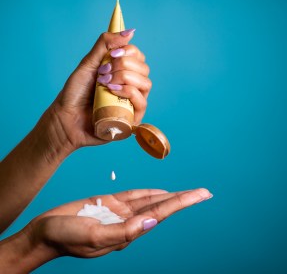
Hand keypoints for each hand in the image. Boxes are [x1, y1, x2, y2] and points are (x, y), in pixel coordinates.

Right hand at [21, 188, 211, 263]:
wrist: (45, 232)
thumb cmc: (66, 236)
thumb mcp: (94, 236)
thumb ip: (124, 231)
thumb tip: (151, 221)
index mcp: (127, 231)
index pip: (161, 213)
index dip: (182, 202)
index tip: (201, 195)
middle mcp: (127, 222)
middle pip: (161, 206)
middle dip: (183, 199)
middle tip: (204, 192)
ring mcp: (119, 213)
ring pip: (150, 200)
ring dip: (169, 195)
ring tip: (187, 192)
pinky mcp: (109, 203)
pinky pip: (133, 196)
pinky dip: (148, 192)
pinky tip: (159, 192)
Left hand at [47, 29, 150, 150]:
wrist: (66, 117)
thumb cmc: (75, 93)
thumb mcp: (89, 63)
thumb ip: (106, 45)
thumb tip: (130, 31)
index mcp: (122, 73)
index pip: (139, 57)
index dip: (129, 51)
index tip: (112, 54)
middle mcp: (129, 87)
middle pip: (144, 68)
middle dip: (125, 65)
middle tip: (104, 72)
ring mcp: (131, 103)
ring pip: (146, 84)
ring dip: (127, 78)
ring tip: (106, 82)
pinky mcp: (131, 118)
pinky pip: (142, 102)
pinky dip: (129, 92)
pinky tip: (112, 91)